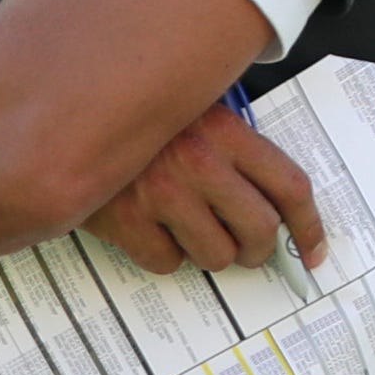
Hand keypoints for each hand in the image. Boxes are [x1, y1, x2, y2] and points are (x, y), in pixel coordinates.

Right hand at [83, 95, 327, 274]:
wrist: (62, 119)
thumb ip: (232, 147)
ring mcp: (160, 193)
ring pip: (216, 255)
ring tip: (188, 231)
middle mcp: (197, 161)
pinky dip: (162, 253)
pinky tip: (148, 228)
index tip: (312, 251)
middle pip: (259, 229)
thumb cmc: (133, 116)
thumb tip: (276, 204)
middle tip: (247, 249)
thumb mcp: (190, 112)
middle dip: (257, 249)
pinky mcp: (125, 220)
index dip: (309, 226)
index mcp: (223, 130)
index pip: (289, 186)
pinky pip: (166, 261)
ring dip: (209, 253)